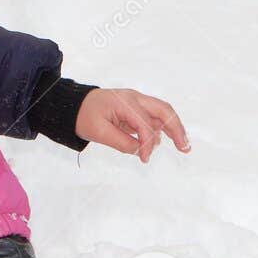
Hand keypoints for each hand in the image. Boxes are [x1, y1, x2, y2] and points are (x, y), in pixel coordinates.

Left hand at [76, 88, 190, 163]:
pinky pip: (153, 116)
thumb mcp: (99, 132)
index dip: (147, 144)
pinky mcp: (135, 108)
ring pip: (162, 112)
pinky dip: (161, 128)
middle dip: (177, 129)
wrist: (73, 105)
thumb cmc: (83, 116)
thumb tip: (141, 151)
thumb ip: (122, 143)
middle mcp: (135, 98)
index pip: (145, 124)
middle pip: (164, 110)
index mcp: (125, 102)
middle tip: (185, 148)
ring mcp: (136, 102)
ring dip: (172, 128)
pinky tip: (163, 141)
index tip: (144, 159)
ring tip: (181, 146)